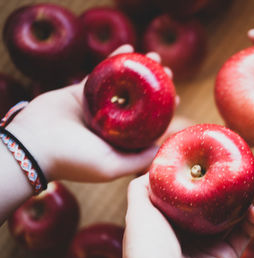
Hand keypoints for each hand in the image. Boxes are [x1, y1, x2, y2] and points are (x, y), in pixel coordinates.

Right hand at [5, 45, 174, 182]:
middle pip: (138, 100)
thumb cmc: (75, 160)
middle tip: (167, 72)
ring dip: (138, 69)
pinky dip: (113, 61)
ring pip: (121, 84)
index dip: (163, 110)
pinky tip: (127, 50)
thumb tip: (162, 148)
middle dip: (154, 85)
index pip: (147, 123)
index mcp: (119, 140)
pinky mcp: (80, 91)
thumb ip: (138, 160)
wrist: (33, 145)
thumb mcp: (112, 167)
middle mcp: (109, 123)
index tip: (176, 97)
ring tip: (153, 56)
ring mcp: (95, 106)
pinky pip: (100, 73)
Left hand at [123, 174, 253, 257]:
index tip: (218, 158)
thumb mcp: (138, 211)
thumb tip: (158, 165)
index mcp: (171, 218)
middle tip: (247, 171)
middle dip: (233, 185)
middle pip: (217, 202)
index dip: (206, 175)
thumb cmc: (146, 248)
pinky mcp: (225, 257)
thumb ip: (142, 188)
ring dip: (250, 200)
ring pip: (235, 216)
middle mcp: (191, 230)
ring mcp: (209, 244)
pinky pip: (244, 236)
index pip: (193, 192)